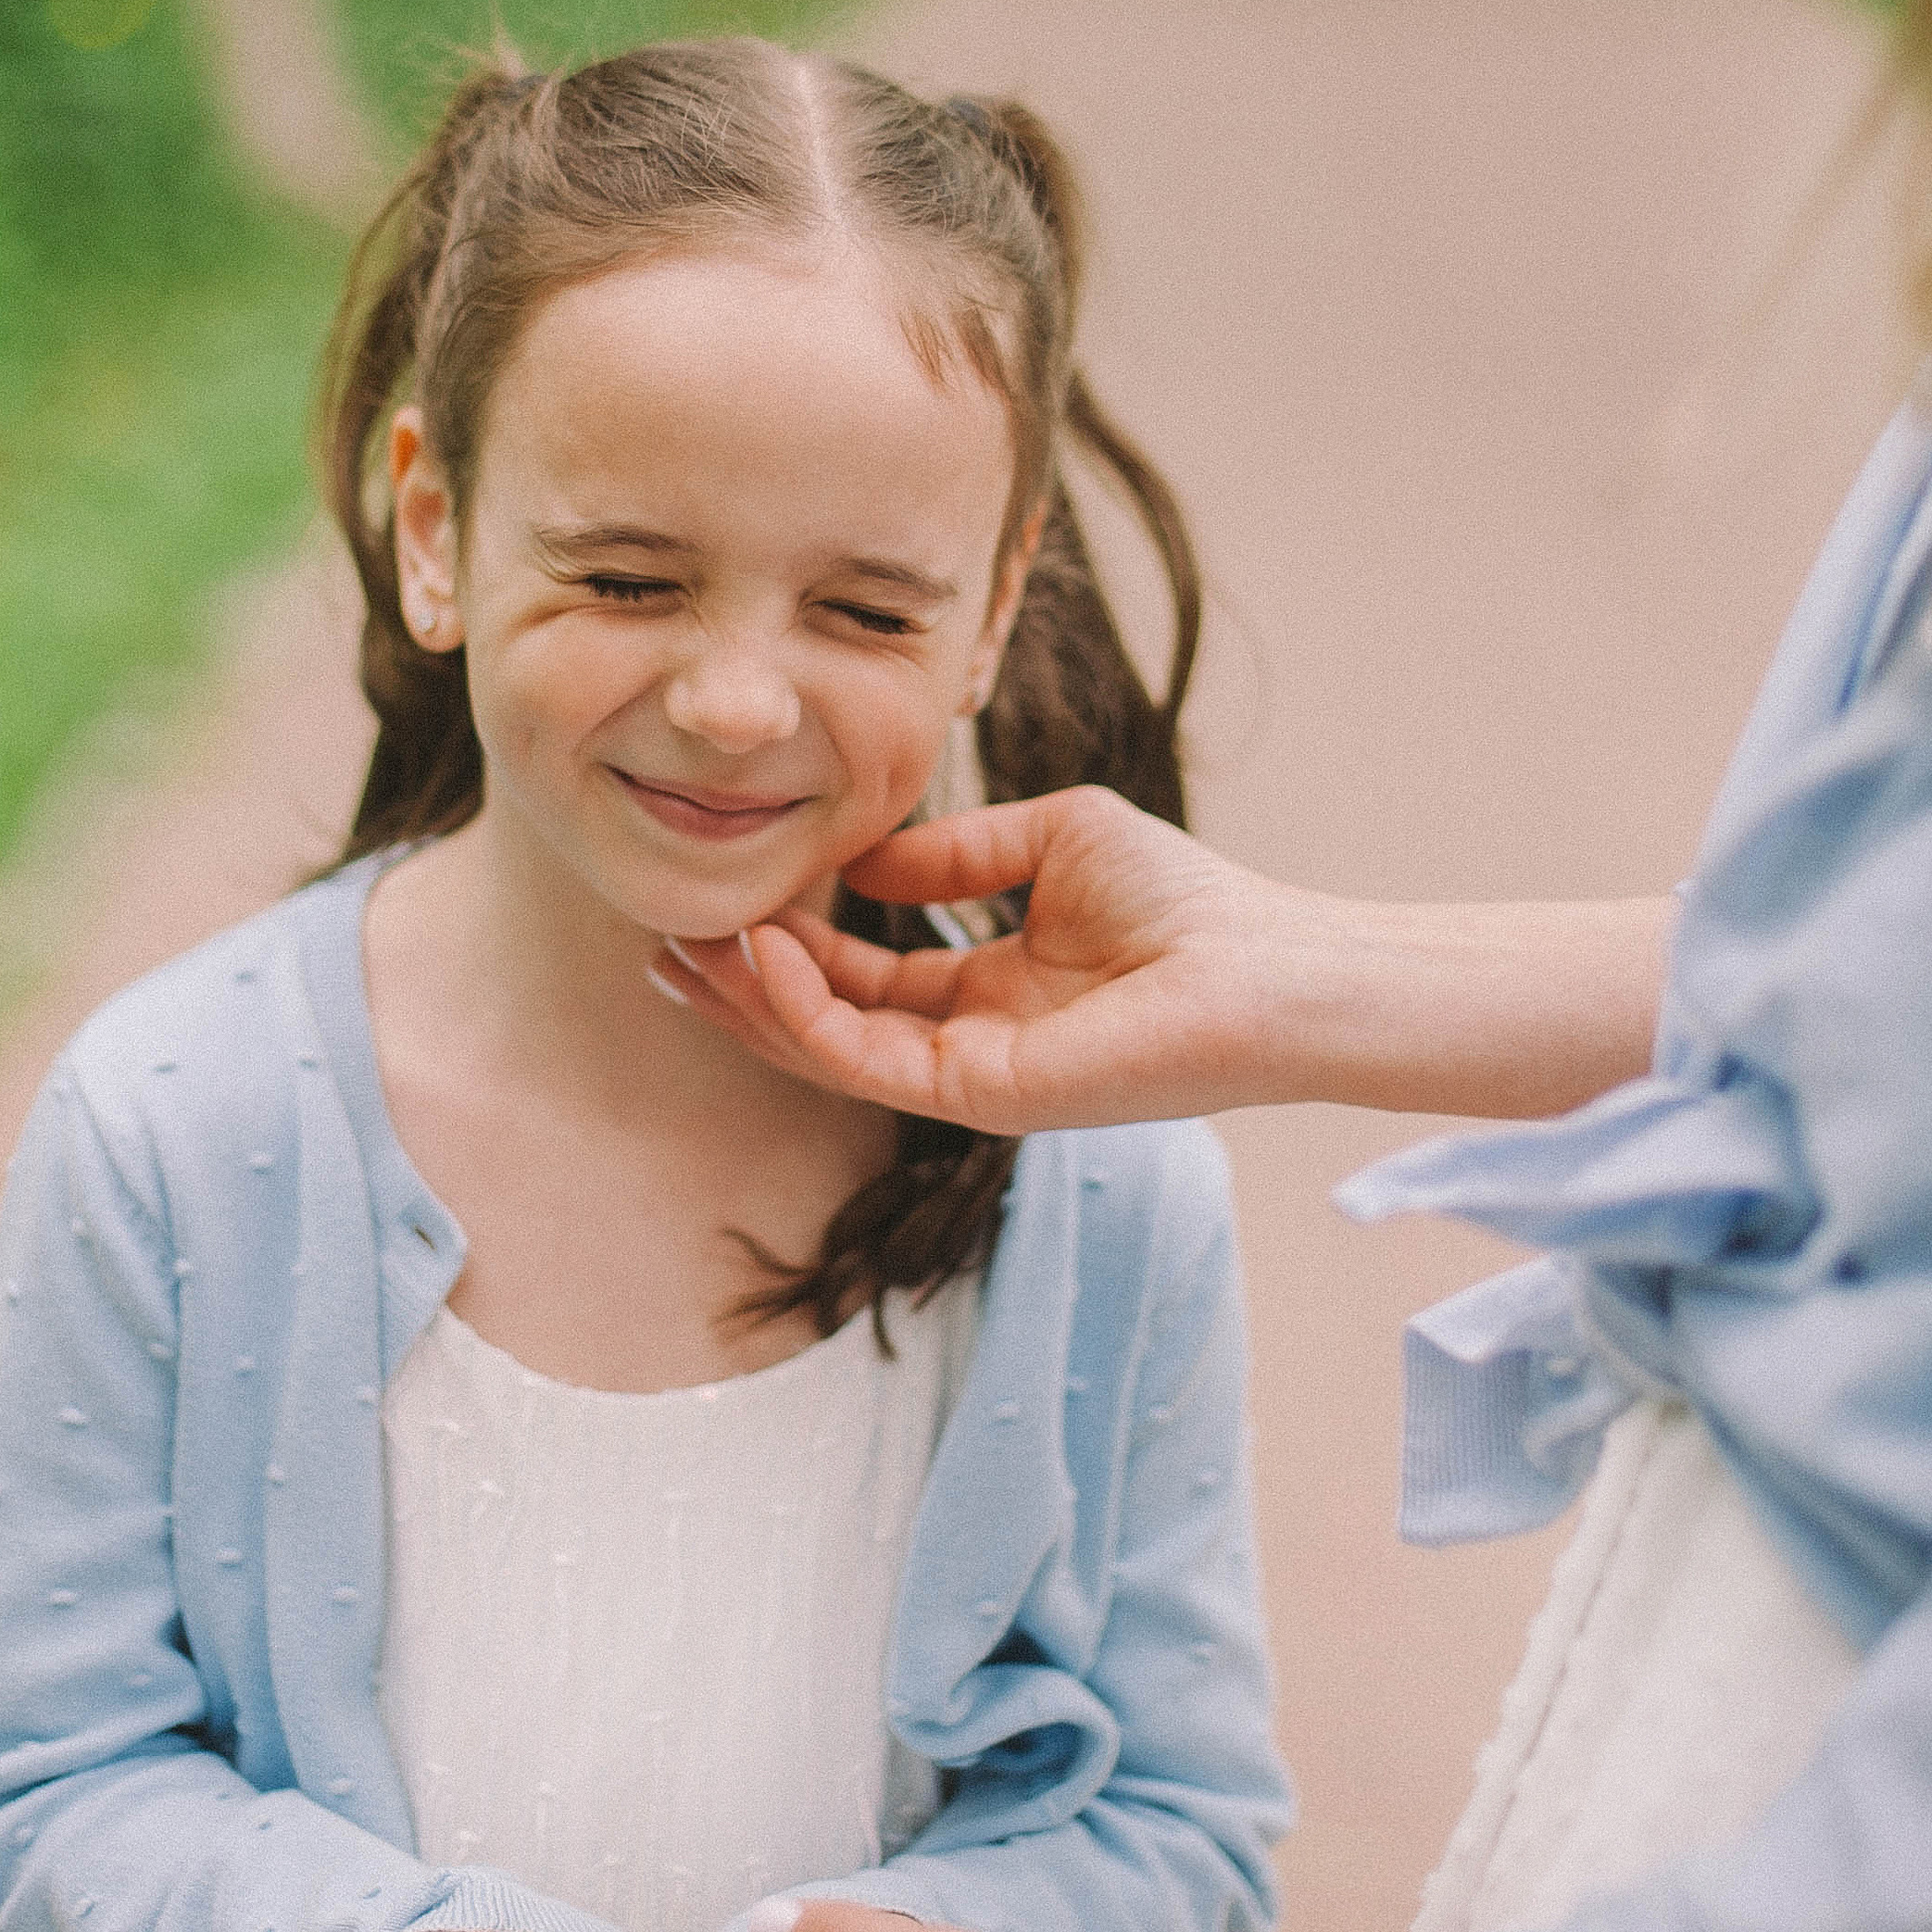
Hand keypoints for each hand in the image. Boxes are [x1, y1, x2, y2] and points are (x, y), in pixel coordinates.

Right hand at [654, 789, 1672, 1131]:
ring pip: (829, 1049)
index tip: (722, 893)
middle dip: (741, 983)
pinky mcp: (983, 1094)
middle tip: (662, 935)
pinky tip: (761, 953)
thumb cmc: (1188, 898)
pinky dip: (805, 1009)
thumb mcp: (1052, 837)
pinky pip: (867, 1058)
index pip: (861, 973)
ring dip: (752, 999)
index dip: (788, 939)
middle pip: (826, 1021)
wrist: (1268, 965)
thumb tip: (864, 857)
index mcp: (988, 990)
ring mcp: (971, 1076)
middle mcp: (968, 1042)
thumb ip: (955, 853)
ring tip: (686, 944)